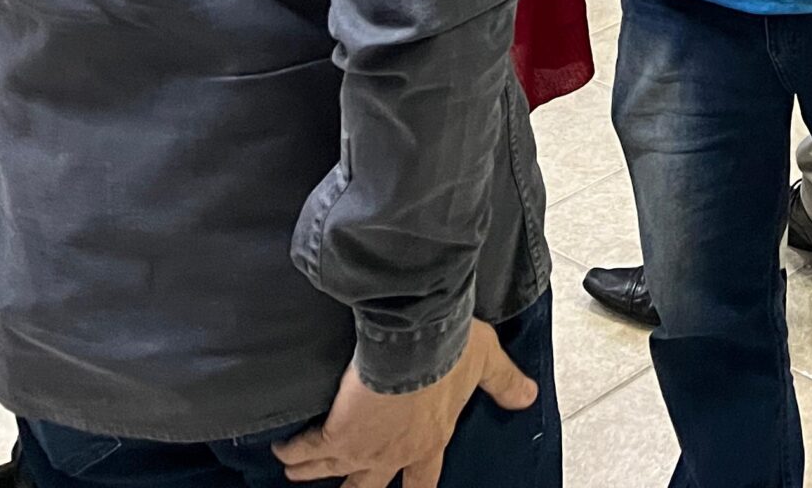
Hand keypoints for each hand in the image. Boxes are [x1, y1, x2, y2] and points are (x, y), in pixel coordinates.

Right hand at [273, 319, 537, 485]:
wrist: (416, 338)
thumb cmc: (452, 348)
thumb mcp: (486, 363)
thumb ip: (504, 382)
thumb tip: (528, 397)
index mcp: (431, 439)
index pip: (424, 479)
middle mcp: (395, 454)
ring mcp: (363, 450)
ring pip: (331, 472)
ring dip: (313, 471)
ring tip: (297, 470)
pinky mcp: (335, 435)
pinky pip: (307, 451)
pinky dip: (293, 451)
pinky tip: (283, 448)